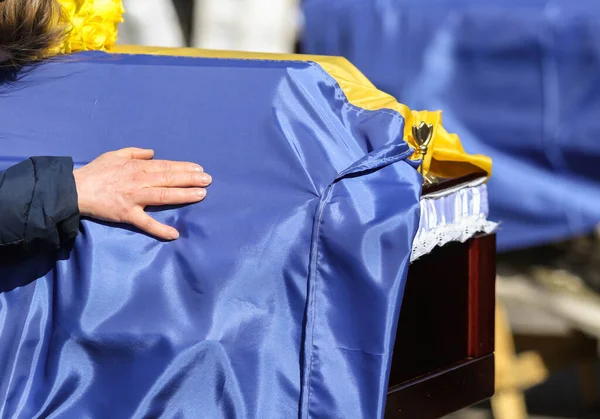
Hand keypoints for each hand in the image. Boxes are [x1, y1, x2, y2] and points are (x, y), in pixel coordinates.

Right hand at [73, 148, 210, 239]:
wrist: (75, 189)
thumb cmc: (96, 171)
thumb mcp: (115, 154)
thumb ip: (135, 152)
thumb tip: (153, 153)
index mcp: (137, 167)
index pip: (166, 166)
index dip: (183, 167)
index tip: (199, 168)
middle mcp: (139, 181)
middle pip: (169, 179)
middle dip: (191, 179)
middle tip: (208, 180)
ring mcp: (134, 198)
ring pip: (164, 195)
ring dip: (184, 195)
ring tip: (201, 194)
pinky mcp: (127, 214)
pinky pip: (146, 223)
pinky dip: (160, 229)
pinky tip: (174, 234)